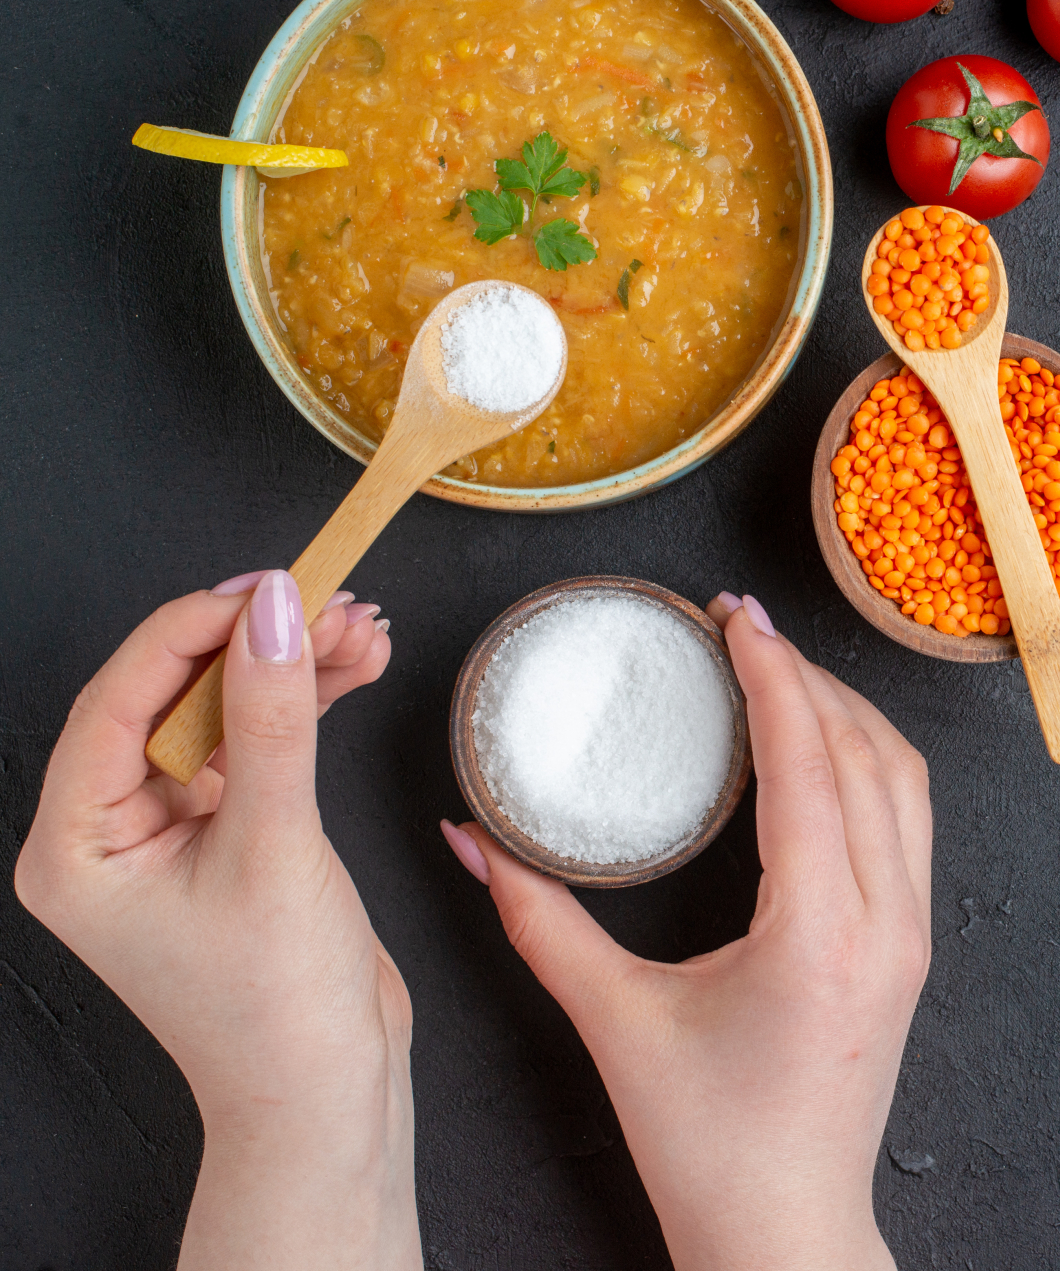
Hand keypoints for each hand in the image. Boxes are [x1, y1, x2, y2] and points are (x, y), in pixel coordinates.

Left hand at [14, 571, 417, 1270]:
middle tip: (332, 602)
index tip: (272, 586)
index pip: (120, 699)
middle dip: (258, 644)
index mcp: (76, 846)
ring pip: (223, 712)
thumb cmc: (275, 1007)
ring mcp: (169, 836)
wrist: (326, 1094)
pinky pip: (257, 747)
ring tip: (363, 631)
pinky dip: (305, 706)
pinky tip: (354, 671)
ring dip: (293, 667)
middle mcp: (109, 834)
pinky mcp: (229, 838)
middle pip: (174, 696)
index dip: (194, 629)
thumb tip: (276, 612)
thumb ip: (273, 717)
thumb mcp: (275, 844)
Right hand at [446, 592, 930, 1270]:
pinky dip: (870, 763)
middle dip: (807, 676)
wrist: (783, 1231)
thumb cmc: (708, 1146)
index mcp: (820, 929)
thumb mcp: (614, 1024)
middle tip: (740, 627)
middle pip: (867, 752)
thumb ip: (538, 922)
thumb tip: (472, 842)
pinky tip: (821, 747)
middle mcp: (884, 920)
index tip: (732, 617)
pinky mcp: (909, 950)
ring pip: (904, 782)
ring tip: (780, 671)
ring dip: (848, 713)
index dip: (772, 674)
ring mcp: (909, 935)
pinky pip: (910, 823)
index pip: (809, 759)